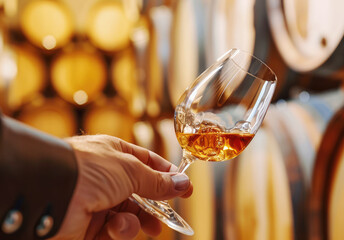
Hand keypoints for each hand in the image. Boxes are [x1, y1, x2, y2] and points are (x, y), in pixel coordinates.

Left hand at [50, 135, 192, 239]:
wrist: (51, 192)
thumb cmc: (88, 169)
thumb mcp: (131, 170)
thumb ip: (158, 181)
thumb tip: (184, 184)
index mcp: (114, 154)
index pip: (147, 163)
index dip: (166, 176)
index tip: (185, 188)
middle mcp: (105, 177)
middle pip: (140, 193)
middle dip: (155, 207)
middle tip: (169, 217)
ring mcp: (96, 201)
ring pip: (129, 215)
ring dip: (138, 222)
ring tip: (148, 227)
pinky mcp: (87, 225)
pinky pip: (113, 230)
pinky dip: (119, 231)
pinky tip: (115, 227)